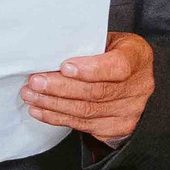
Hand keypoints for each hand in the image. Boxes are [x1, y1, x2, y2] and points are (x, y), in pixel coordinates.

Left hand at [20, 32, 154, 145]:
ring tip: (31, 95)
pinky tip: (40, 109)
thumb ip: (88, 46)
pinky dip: (57, 117)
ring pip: (86, 110)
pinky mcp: (117, 127)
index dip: (90, 69)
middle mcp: (138, 86)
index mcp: (137, 57)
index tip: (65, 67)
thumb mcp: (109, 42)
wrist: (134, 82)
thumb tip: (52, 51)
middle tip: (35, 82)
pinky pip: (82, 124)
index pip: (118, 66)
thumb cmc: (115, 55)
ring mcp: (129, 110)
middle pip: (96, 91)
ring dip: (53, 103)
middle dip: (60, 87)